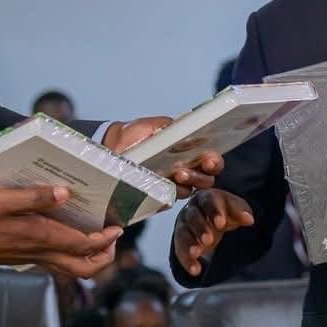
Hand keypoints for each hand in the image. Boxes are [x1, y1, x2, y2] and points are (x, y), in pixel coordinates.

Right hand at [0, 185, 120, 277]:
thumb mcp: (2, 199)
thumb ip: (34, 197)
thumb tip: (65, 193)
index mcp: (39, 236)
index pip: (81, 245)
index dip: (103, 240)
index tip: (117, 228)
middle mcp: (40, 252)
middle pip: (82, 267)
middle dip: (104, 257)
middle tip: (112, 239)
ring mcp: (33, 258)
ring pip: (71, 269)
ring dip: (91, 259)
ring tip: (99, 240)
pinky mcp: (25, 258)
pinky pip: (57, 264)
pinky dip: (73, 257)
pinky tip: (71, 239)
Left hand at [103, 116, 224, 197]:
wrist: (112, 146)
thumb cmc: (135, 135)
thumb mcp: (154, 125)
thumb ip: (172, 126)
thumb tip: (188, 125)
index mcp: (189, 153)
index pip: (210, 161)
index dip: (214, 161)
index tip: (209, 158)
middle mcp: (184, 171)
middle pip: (205, 179)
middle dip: (202, 175)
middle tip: (189, 168)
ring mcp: (171, 186)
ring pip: (189, 191)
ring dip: (186, 184)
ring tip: (177, 175)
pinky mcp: (156, 198)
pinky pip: (168, 201)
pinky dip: (168, 195)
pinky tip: (165, 187)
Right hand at [172, 189, 253, 277]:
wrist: (211, 219)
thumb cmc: (223, 211)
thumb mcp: (234, 209)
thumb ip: (240, 212)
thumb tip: (249, 219)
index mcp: (206, 198)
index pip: (208, 202)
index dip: (214, 212)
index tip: (221, 223)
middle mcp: (191, 210)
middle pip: (193, 217)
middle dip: (200, 228)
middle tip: (208, 240)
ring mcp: (184, 226)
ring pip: (183, 234)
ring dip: (189, 244)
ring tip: (196, 253)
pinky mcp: (180, 243)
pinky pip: (180, 252)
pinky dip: (188, 261)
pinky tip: (196, 270)